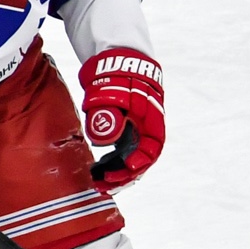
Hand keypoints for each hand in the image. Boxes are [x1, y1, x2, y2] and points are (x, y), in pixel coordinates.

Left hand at [79, 49, 165, 189]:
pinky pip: (120, 154)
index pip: (150, 152)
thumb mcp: (116, 93)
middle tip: (103, 187)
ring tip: (97, 182)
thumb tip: (103, 141)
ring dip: (115, 174)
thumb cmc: (121, 77)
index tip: (123, 171)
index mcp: (152, 125)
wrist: (120, 61)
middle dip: (122, 177)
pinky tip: (97, 168)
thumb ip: (109, 116)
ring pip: (128, 161)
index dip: (138, 164)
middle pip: (139, 162)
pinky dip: (110, 164)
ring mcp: (135, 134)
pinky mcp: (124, 133)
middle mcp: (146, 133)